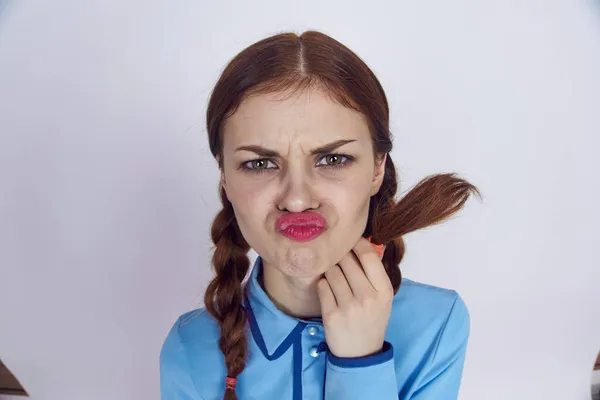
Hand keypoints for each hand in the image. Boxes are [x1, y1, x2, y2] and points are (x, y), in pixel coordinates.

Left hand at [317, 237, 392, 357]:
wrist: (361, 355)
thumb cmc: (371, 319)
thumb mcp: (383, 297)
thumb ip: (373, 272)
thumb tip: (359, 240)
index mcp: (384, 290)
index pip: (368, 254)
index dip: (355, 243)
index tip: (349, 243)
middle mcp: (368, 297)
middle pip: (346, 260)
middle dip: (340, 258)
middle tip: (339, 265)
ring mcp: (349, 307)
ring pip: (332, 271)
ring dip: (330, 272)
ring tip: (335, 282)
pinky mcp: (332, 315)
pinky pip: (322, 286)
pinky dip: (323, 286)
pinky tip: (329, 293)